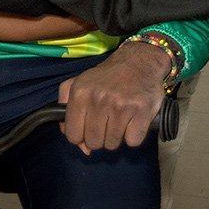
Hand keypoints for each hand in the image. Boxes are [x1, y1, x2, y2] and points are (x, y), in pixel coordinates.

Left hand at [58, 40, 170, 154]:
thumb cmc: (106, 77)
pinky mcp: (141, 111)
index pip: (72, 135)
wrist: (138, 62)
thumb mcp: (78, 84)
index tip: (88, 128)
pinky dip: (133, 135)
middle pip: (93, 143)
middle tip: (106, 121)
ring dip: (116, 136)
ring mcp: (120, 106)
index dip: (80, 136)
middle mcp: (98, 99)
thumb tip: (80, 146)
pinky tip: (133, 120)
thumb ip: (67, 112)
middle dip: (99, 137)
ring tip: (120, 119)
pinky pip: (132, 141)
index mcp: (80, 93)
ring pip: (112, 144)